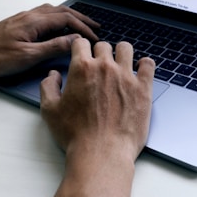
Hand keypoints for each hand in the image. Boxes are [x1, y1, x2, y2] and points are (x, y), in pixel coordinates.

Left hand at [0, 3, 98, 77]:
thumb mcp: (28, 56)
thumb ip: (53, 47)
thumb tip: (74, 40)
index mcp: (35, 21)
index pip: (67, 19)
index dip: (84, 27)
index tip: (95, 37)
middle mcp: (30, 15)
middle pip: (62, 12)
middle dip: (81, 19)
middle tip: (95, 27)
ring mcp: (23, 18)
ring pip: (52, 11)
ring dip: (69, 17)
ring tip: (80, 25)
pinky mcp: (17, 24)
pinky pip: (43, 15)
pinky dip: (57, 18)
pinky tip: (56, 26)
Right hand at [40, 39, 154, 162]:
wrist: (102, 153)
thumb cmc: (76, 135)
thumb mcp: (50, 111)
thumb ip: (48, 87)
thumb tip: (53, 75)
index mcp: (82, 68)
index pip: (81, 43)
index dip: (80, 48)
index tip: (82, 54)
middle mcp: (105, 67)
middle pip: (103, 46)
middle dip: (99, 53)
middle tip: (99, 65)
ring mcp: (126, 76)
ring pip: (126, 49)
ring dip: (121, 53)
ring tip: (120, 64)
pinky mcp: (143, 88)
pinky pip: (148, 64)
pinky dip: (144, 65)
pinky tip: (140, 70)